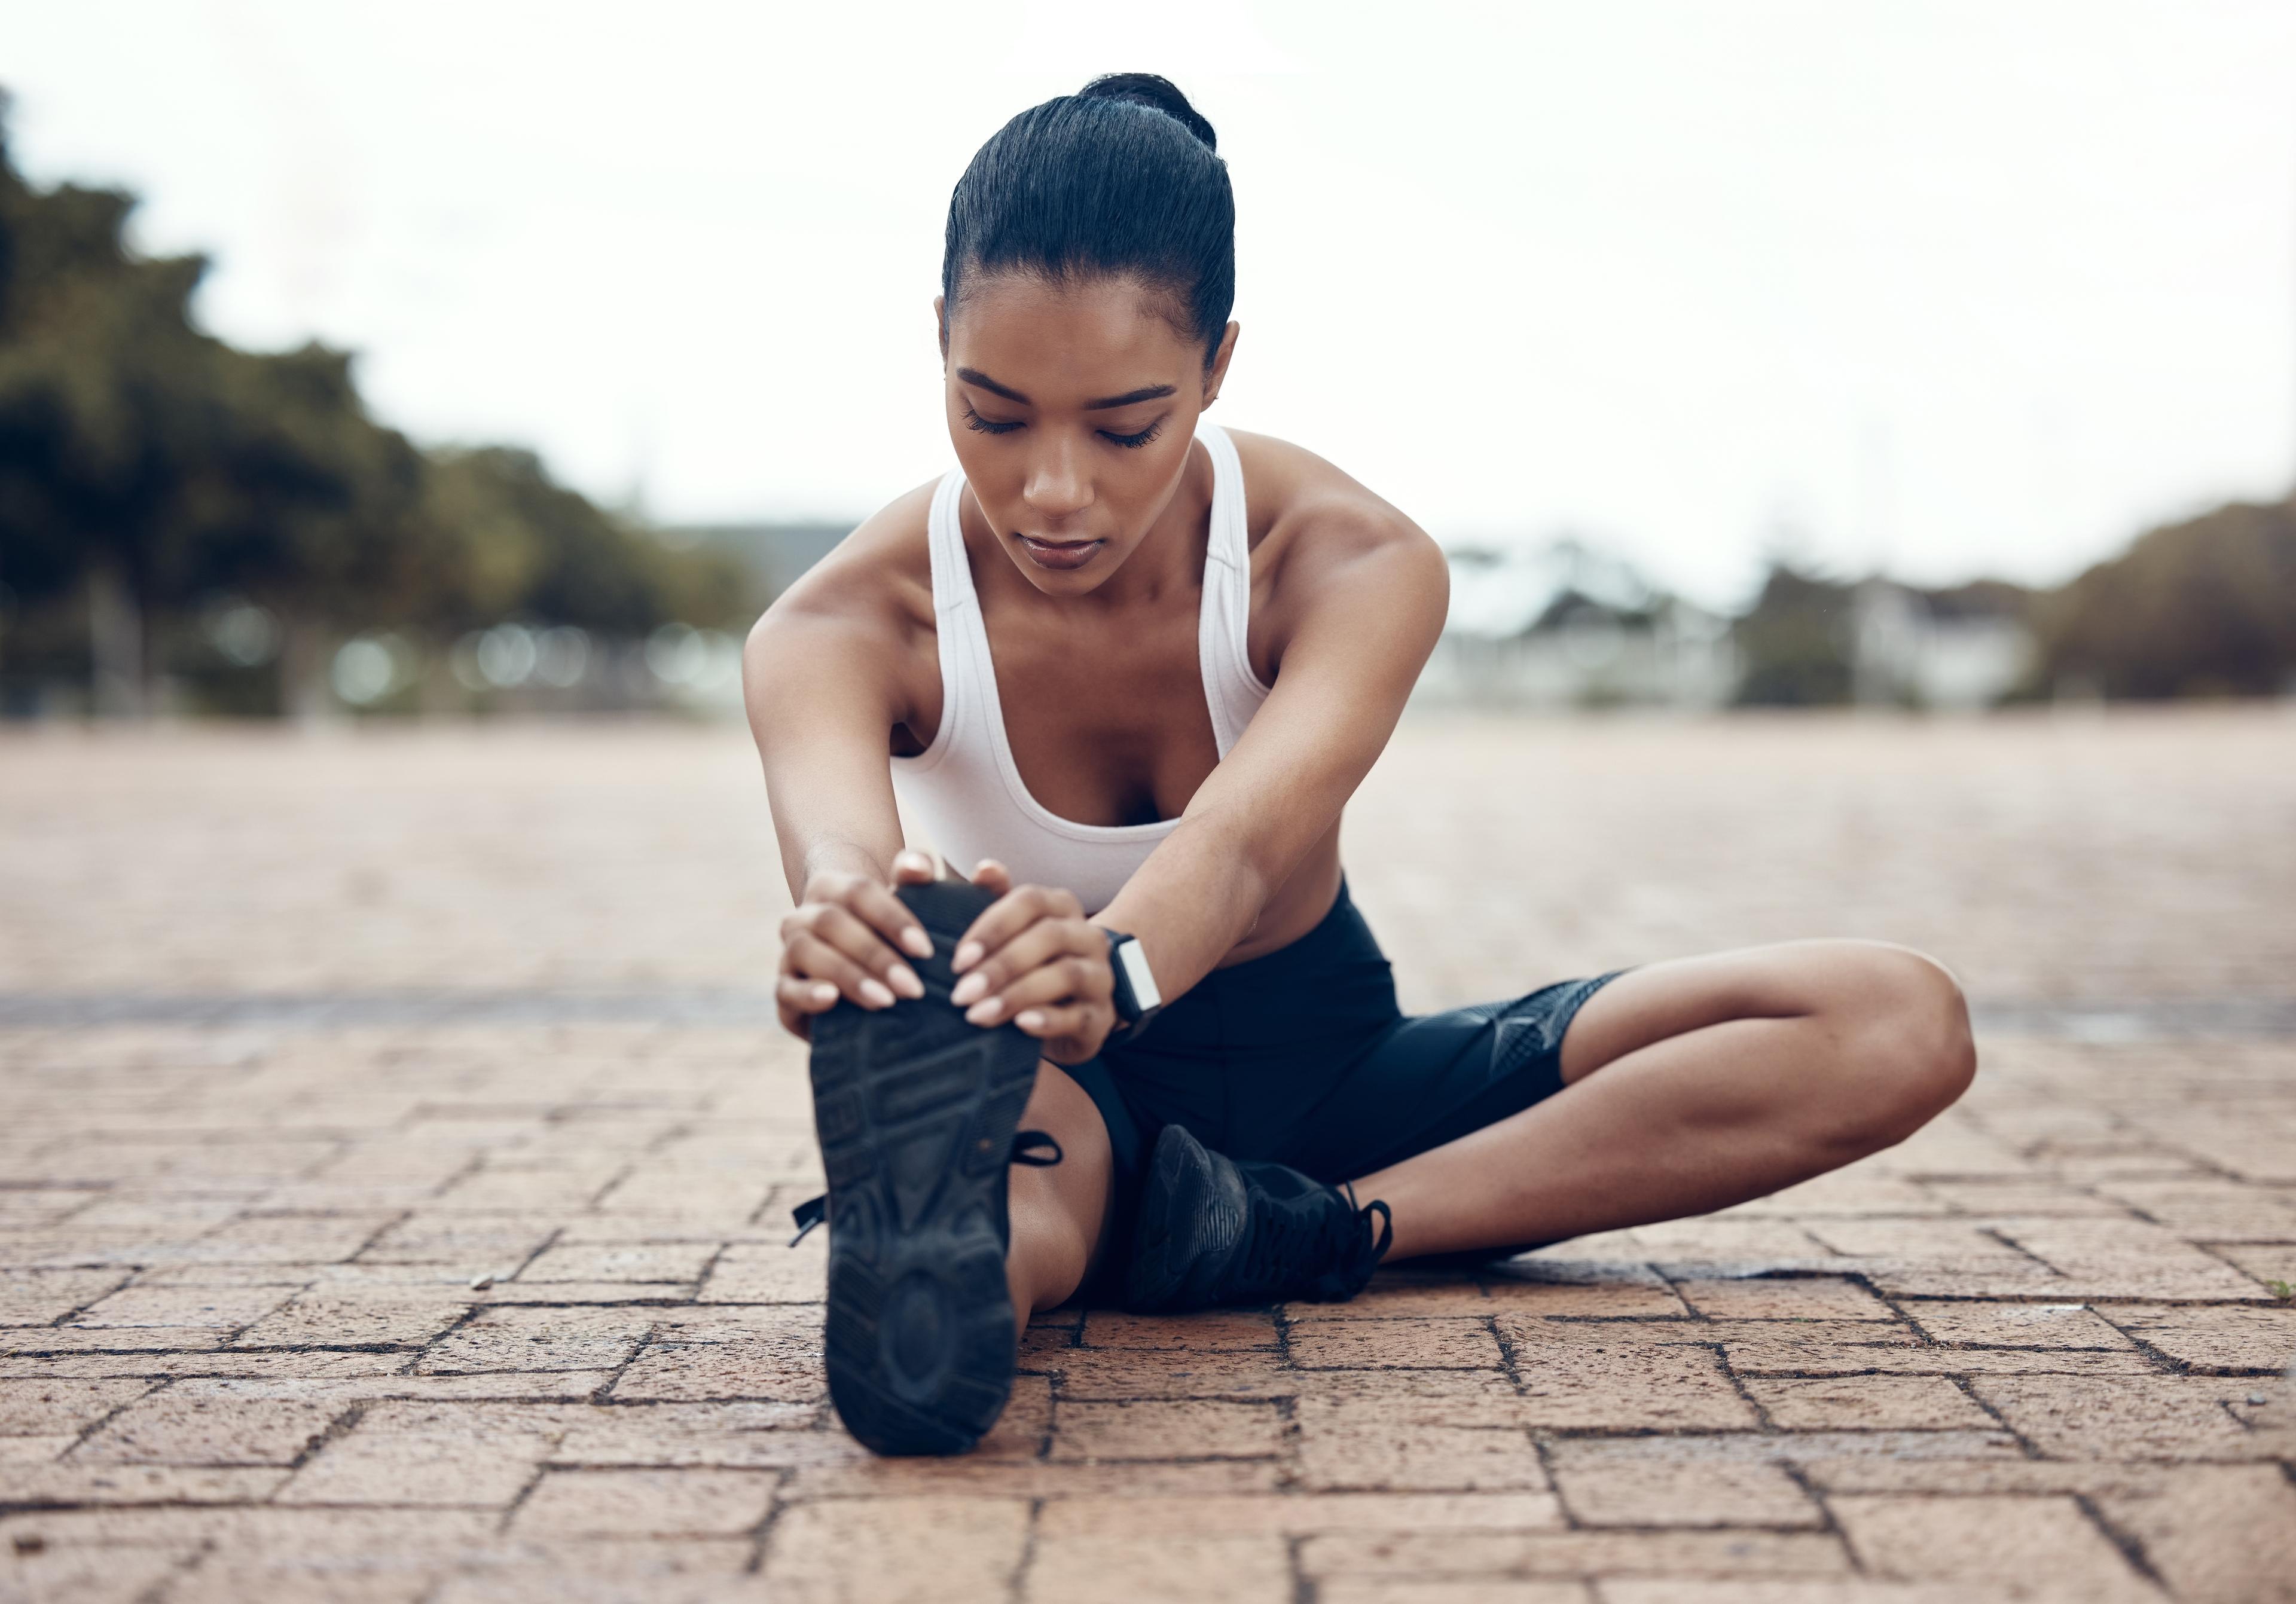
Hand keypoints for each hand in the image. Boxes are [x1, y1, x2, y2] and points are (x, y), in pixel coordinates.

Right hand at [775, 850, 937, 1039]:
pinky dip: (806, 994)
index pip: (858, 892)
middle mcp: (803, 915)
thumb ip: (915, 875)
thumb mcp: (906, 904)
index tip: (925, 950)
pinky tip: (831, 999)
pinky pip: (784, 990)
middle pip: (831, 922)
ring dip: (848, 977)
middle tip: (913, 987)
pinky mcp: (783, 989)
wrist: (857, 971)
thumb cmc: (888, 932)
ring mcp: (789, 951)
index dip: (891, 919)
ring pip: (805, 952)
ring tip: (885, 1001)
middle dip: (875, 956)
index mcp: (830, 887)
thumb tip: (918, 866)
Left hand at [947, 862, 1115, 1063]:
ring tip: (979, 1014)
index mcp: (1062, 907)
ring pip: (1066, 974)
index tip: (959, 959)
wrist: (1072, 1013)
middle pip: (1049, 936)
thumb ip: (994, 899)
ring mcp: (1100, 976)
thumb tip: (985, 869)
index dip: (993, 927)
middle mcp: (1088, 936)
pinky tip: (1020, 1024)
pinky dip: (1048, 1019)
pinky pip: (1078, 1015)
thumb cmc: (1030, 965)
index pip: (1030, 901)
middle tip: (961, 993)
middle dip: (1001, 965)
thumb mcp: (1012, 934)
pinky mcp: (1101, 1016)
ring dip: (1017, 994)